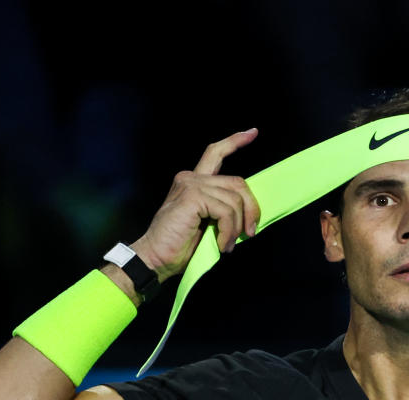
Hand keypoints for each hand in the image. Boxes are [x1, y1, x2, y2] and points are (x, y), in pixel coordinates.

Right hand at [132, 129, 260, 280]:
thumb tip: (250, 211)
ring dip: (238, 226)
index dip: (235, 141)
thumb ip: (223, 209)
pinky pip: (226, 211)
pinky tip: (221, 244)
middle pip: (237, 183)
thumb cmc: (180, 246)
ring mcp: (190, 185)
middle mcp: (191, 178)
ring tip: (228, 244)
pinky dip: (229, 230)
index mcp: (194, 182)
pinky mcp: (191, 197)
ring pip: (235, 200)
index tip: (252, 132)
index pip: (215, 153)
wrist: (156, 258)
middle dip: (251, 208)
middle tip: (250, 232)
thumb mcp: (207, 223)